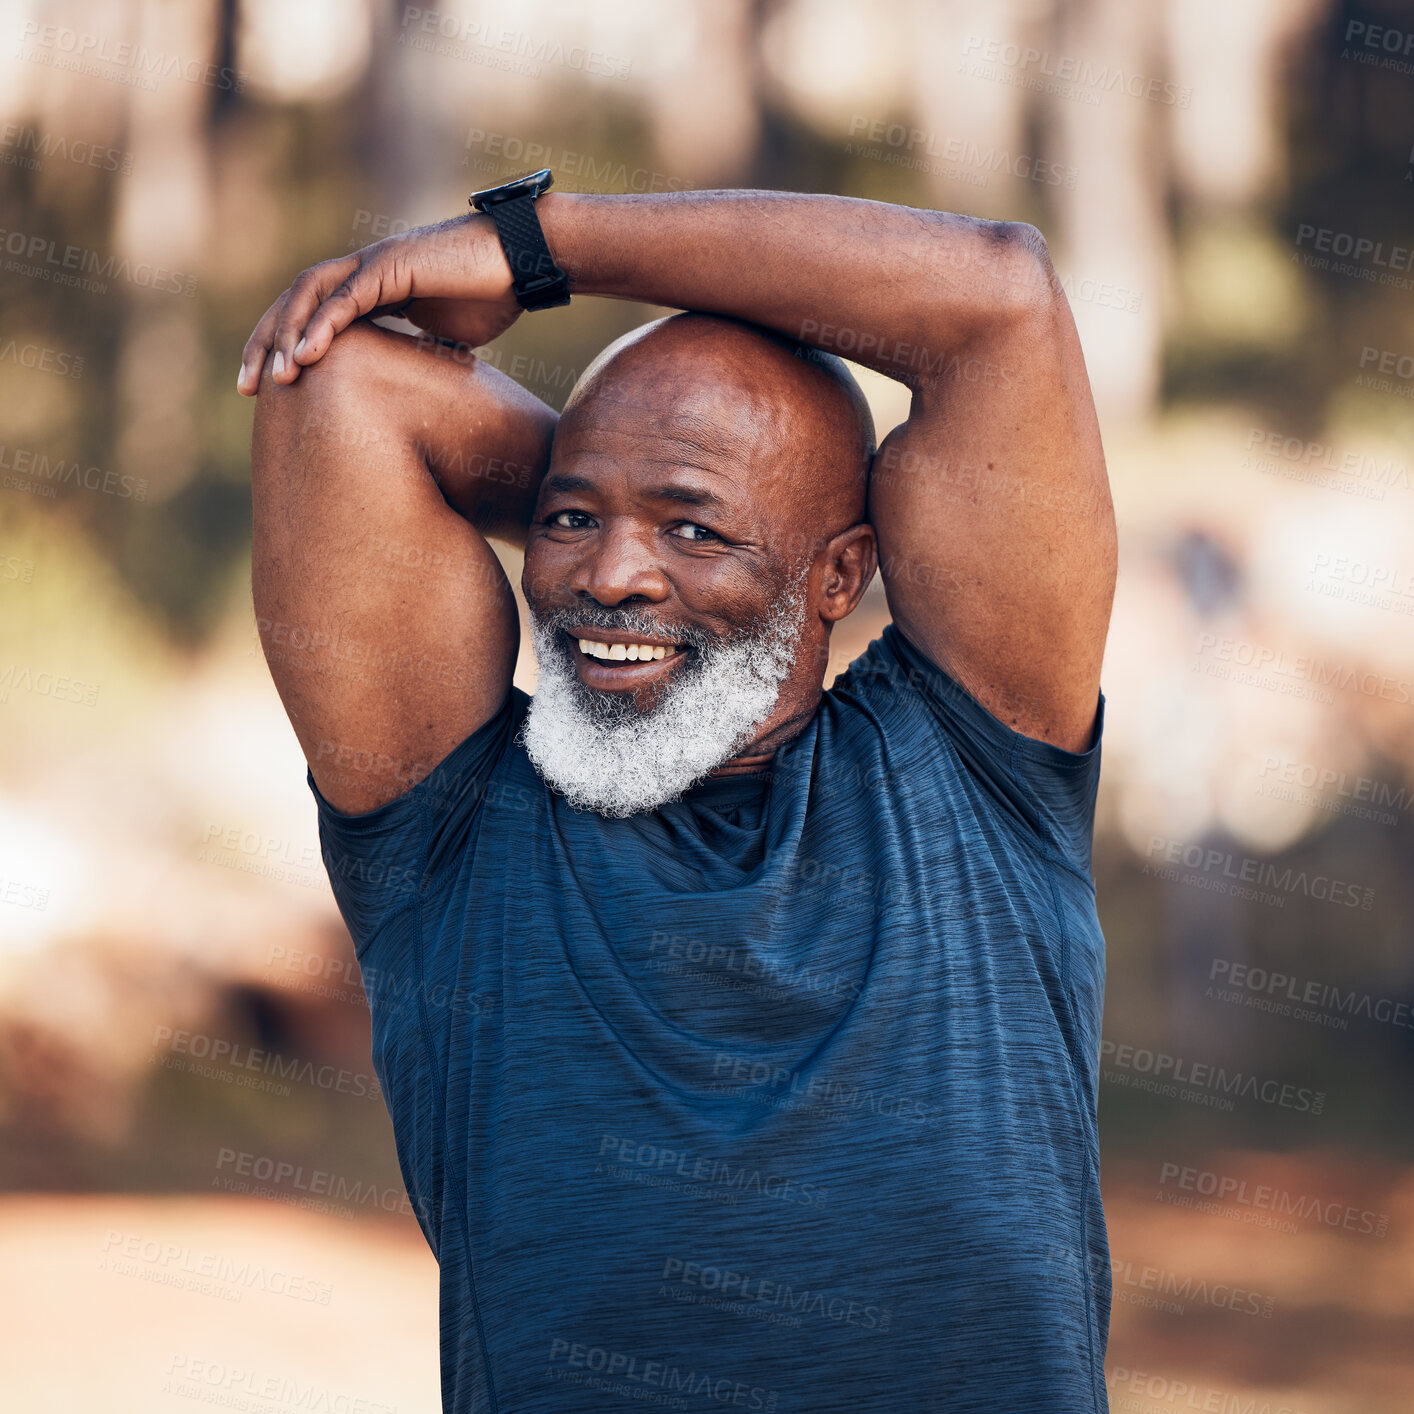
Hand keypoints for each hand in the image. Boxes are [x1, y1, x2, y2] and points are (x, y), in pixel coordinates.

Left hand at [237, 213, 517, 395]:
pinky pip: (346, 298)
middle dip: (265, 344)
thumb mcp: (448, 337)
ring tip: (273, 378)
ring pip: (308, 296)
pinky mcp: (391, 265)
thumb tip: (417, 390)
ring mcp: (373, 264)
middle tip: (246, 389)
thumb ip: (421, 354)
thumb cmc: (493, 295)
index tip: (269, 390)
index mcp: (371, 289)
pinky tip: (305, 356)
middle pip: (294, 303)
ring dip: (285, 337)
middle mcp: (362, 271)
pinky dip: (321, 327)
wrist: (524, 261)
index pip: (310, 316)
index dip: (285, 349)